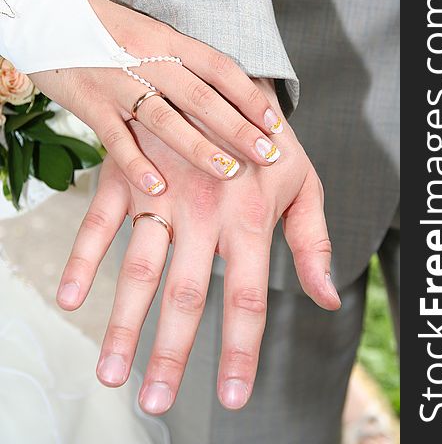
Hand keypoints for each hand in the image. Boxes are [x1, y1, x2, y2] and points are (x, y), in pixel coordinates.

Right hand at [31, 0, 282, 195]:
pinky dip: (137, 164)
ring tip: (229, 172)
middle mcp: (148, 60)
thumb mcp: (151, 35)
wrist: (47, 18)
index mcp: (167, 39)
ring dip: (199, 148)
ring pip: (165, 119)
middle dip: (238, 128)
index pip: (219, 68)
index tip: (275, 122)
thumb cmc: (107, 32)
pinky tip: (159, 186)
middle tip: (268, 153)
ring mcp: (119, 83)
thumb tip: (224, 92)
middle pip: (201, 97)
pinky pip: (116, 139)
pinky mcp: (91, 105)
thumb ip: (182, 61)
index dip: (250, 95)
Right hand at [57, 81, 339, 413]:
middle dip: (172, 353)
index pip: (248, 297)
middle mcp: (204, 211)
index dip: (241, 350)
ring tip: (111, 372)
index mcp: (249, 218)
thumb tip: (327, 298)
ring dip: (123, 322)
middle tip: (155, 401)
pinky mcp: (128, 174)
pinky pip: (100, 221)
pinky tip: (69, 298)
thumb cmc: (270, 143)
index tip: (233, 398)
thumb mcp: (303, 185)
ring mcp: (161, 191)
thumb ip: (313, 243)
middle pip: (187, 294)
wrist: (228, 84)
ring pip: (139, 267)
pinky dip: (82, 259)